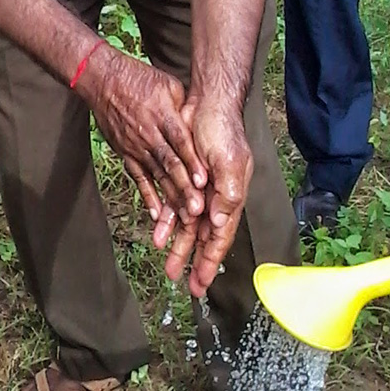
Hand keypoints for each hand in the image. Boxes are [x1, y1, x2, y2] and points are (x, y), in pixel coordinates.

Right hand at [78, 45, 207, 225]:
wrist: (102, 80)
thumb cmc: (138, 79)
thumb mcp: (168, 85)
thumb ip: (184, 109)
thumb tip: (200, 129)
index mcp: (163, 115)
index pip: (180, 143)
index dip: (192, 162)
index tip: (203, 181)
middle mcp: (149, 134)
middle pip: (170, 165)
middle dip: (184, 189)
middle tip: (197, 210)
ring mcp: (136, 146)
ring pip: (157, 176)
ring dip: (171, 198)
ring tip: (183, 218)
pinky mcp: (126, 153)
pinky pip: (138, 178)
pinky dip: (148, 196)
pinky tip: (157, 214)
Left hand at [158, 95, 252, 297]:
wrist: (205, 104)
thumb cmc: (222, 132)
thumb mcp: (228, 162)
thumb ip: (228, 194)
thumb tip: (219, 224)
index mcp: (230, 198)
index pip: (220, 237)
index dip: (211, 261)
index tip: (202, 283)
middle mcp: (216, 198)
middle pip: (203, 237)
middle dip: (194, 262)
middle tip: (184, 286)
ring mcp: (200, 190)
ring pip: (187, 226)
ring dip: (178, 246)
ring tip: (167, 267)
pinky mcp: (184, 179)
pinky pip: (174, 206)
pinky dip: (167, 221)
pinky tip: (159, 234)